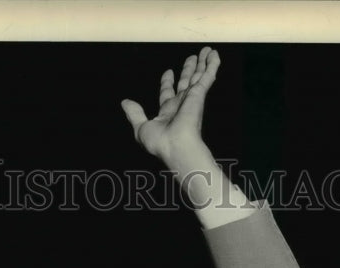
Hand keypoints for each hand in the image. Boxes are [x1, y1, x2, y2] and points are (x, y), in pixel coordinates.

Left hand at [121, 47, 220, 170]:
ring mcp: (192, 99)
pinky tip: (214, 54)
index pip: (167, 93)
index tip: (168, 72)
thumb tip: (125, 102)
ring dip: (203, 63)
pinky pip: (208, 76)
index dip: (167, 81)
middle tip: (193, 57)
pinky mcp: (199, 95)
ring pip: (199, 76)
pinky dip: (212, 65)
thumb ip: (134, 113)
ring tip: (207, 50)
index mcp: (167, 112)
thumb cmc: (159, 143)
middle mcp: (181, 104)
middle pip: (186, 82)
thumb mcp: (140, 127)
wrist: (176, 146)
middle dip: (189, 69)